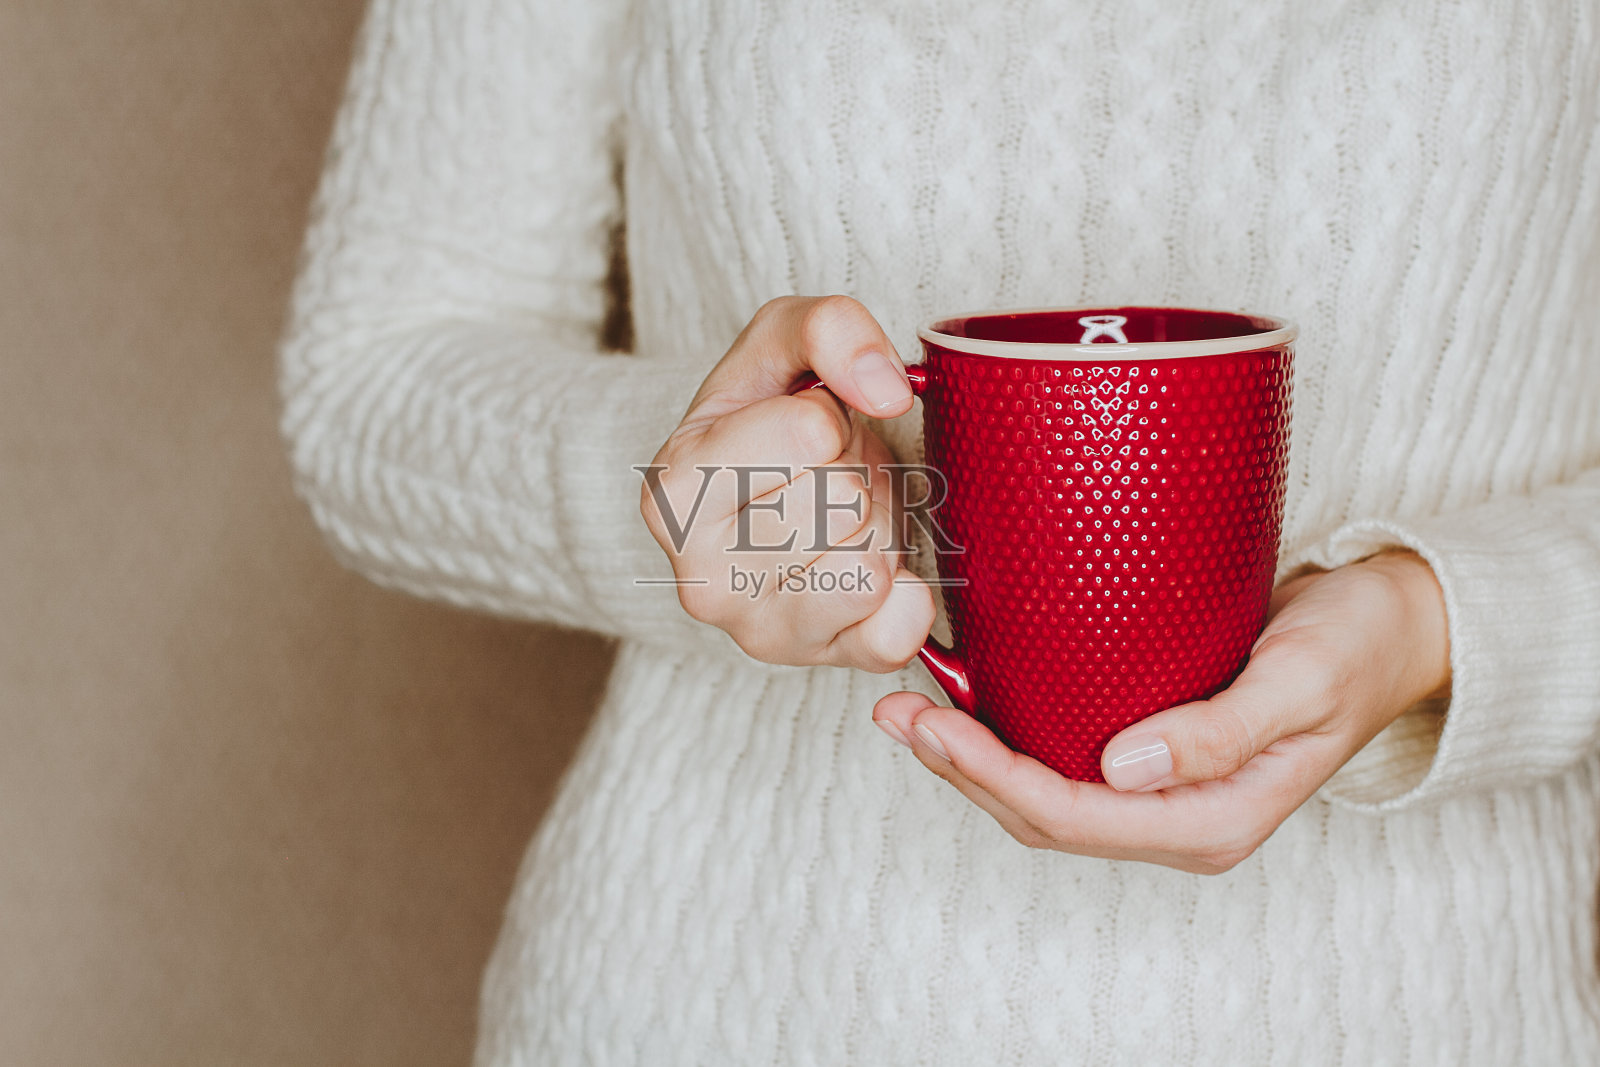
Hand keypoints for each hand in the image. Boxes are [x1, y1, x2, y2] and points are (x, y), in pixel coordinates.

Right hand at [641, 296, 935, 670]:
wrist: (765, 497)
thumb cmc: (769, 415)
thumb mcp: (779, 339)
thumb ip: (828, 327)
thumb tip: (887, 389)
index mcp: (674, 492)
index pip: (810, 434)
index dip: (827, 416)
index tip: (801, 428)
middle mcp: (702, 580)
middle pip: (843, 503)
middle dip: (854, 474)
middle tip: (826, 475)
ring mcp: (760, 633)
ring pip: (870, 566)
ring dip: (878, 528)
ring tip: (842, 517)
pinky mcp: (820, 665)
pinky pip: (896, 634)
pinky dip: (908, 593)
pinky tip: (873, 565)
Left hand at [872, 550, 1451, 872]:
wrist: (1391, 625)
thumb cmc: (1354, 646)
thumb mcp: (1299, 682)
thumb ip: (1215, 735)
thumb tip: (1120, 769)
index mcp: (1213, 820)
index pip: (1076, 817)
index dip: (993, 776)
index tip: (932, 724)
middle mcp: (1177, 817)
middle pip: (1041, 814)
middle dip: (960, 769)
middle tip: (892, 712)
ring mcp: (1161, 790)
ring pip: (1041, 792)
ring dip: (968, 756)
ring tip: (902, 709)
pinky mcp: (1149, 751)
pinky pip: (1061, 757)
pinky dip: (1004, 733)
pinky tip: (961, 698)